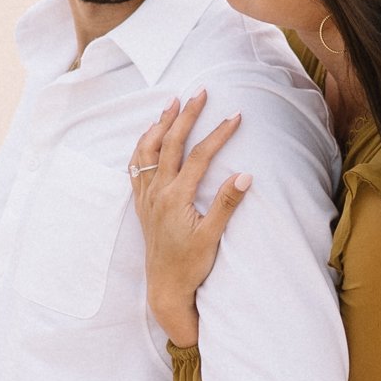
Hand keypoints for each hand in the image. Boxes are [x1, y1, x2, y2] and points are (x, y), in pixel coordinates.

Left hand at [128, 90, 252, 343]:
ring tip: (171, 104)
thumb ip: (226, 205)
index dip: (218, 134)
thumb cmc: (190, 265)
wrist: (165, 288)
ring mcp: (147, 197)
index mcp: (175, 198)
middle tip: (199, 93)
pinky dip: (142, 147)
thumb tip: (244, 176)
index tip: (235, 116)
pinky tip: (148, 137)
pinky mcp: (142, 204)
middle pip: (170, 144)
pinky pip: (136, 167)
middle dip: (185, 116)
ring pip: (148, 151)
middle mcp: (157, 192)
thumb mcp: (212, 237)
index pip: (199, 156)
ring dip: (159, 125)